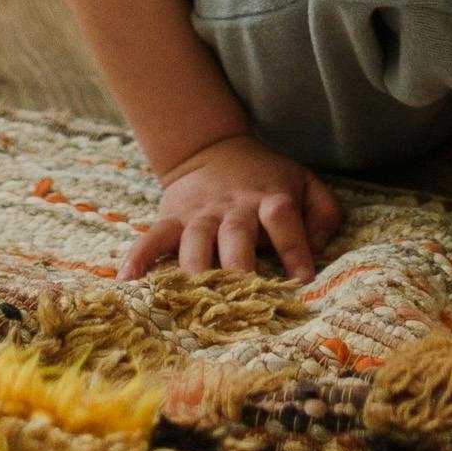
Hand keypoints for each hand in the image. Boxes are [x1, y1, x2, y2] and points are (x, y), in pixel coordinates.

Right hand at [124, 136, 341, 281]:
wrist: (214, 150)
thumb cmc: (267, 179)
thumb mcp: (304, 184)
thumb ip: (323, 214)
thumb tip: (318, 250)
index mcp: (269, 197)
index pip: (282, 218)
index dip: (294, 247)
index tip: (302, 279)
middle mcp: (234, 208)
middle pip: (235, 236)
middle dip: (239, 268)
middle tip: (243, 299)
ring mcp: (200, 215)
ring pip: (195, 243)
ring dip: (195, 272)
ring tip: (194, 300)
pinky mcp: (172, 219)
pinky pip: (153, 238)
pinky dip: (140, 257)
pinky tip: (128, 280)